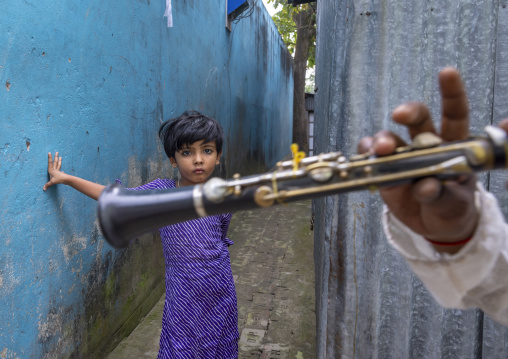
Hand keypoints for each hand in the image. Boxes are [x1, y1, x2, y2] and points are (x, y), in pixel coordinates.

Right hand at [43, 152, 67, 190]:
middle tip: (57, 152)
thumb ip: (48, 185)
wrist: (67, 180)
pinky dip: (61, 171)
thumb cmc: (59, 180)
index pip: (50, 163)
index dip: (49, 158)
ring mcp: (59, 171)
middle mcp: (55, 170)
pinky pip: (61, 171)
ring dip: (59, 161)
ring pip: (59, 165)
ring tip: (60, 157)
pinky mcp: (61, 174)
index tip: (49, 152)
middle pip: (55, 162)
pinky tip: (62, 171)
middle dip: (55, 157)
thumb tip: (43, 189)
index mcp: (52, 170)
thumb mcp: (52, 182)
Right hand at [358, 68, 480, 250]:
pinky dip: (366, 155)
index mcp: (452, 147)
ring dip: (383, 141)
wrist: (434, 227)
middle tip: (399, 115)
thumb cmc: (451, 209)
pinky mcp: (383, 169)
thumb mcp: (455, 205)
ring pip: (390, 138)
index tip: (446, 72)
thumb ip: (442, 195)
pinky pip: (370, 156)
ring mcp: (402, 157)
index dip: (451, 92)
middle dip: (409, 111)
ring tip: (381, 151)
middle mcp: (425, 145)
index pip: (454, 114)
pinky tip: (366, 159)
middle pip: (417, 119)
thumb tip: (426, 186)